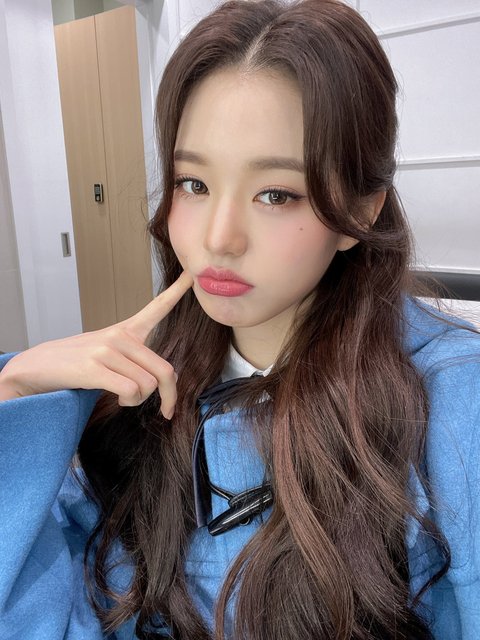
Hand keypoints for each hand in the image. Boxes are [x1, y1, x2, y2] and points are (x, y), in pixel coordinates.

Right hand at [0, 271, 193, 417]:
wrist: (37, 367)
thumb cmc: (77, 363)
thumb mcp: (109, 352)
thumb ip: (137, 360)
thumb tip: (166, 381)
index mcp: (126, 329)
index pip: (157, 308)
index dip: (177, 291)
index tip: (192, 274)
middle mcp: (120, 336)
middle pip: (165, 371)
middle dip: (170, 396)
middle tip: (168, 411)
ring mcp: (107, 350)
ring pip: (148, 385)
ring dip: (139, 400)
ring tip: (123, 396)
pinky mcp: (94, 367)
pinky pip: (130, 390)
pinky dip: (128, 402)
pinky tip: (116, 398)